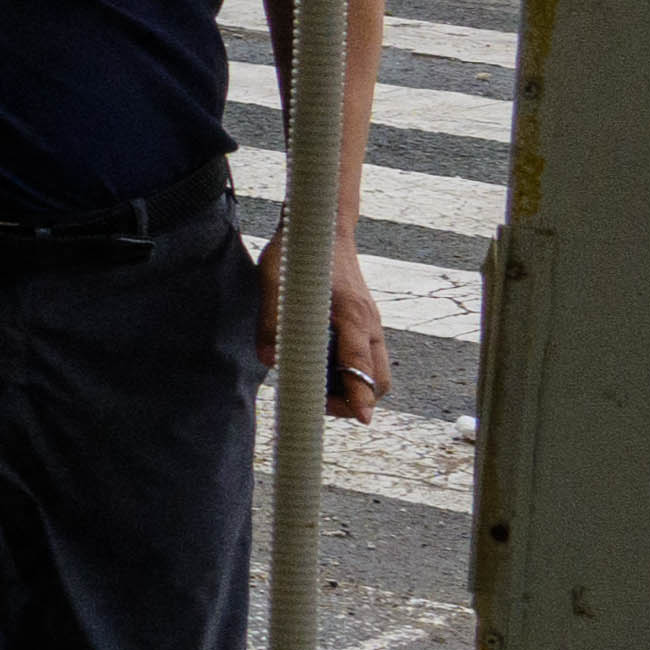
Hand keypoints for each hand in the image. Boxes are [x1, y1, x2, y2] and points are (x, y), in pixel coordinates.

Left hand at [283, 244, 387, 419]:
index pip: (362, 367)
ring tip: (315, 384)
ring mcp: (371, 325)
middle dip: (356, 399)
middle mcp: (369, 325)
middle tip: (317, 401)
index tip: (362, 419)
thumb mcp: (274, 284)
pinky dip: (351, 372)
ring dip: (353, 387)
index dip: (361, 396)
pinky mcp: (365, 323)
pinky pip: (368, 358)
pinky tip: (321, 365)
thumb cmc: (298, 257)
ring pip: (376, 372)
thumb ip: (271, 322)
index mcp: (352, 317)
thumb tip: (270, 360)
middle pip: (379, 380)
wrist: (324, 230)